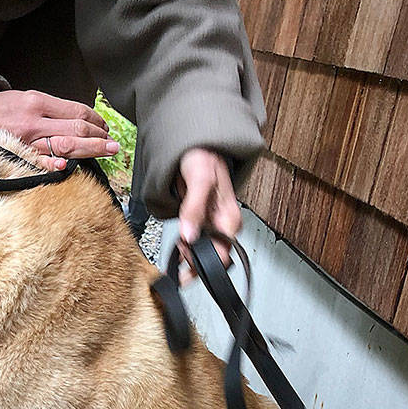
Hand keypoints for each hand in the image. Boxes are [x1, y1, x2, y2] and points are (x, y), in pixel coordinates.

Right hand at [0, 90, 118, 169]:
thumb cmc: (2, 109)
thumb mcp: (27, 97)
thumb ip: (52, 109)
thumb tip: (81, 119)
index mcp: (37, 103)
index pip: (76, 112)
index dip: (96, 120)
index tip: (105, 126)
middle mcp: (34, 122)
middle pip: (76, 130)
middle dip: (98, 137)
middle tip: (113, 144)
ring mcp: (26, 141)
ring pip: (65, 147)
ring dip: (89, 150)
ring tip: (106, 151)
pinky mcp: (17, 156)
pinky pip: (39, 163)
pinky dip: (54, 166)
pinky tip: (69, 168)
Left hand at [177, 148, 239, 268]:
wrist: (197, 147)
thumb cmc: (204, 157)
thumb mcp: (200, 178)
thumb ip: (194, 208)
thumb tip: (189, 236)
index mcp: (230, 218)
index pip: (222, 254)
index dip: (203, 261)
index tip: (186, 254)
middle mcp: (224, 225)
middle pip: (213, 258)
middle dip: (193, 260)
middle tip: (179, 247)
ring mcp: (213, 225)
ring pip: (203, 254)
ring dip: (187, 255)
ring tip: (178, 242)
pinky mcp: (203, 224)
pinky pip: (195, 244)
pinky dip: (185, 249)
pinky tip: (178, 245)